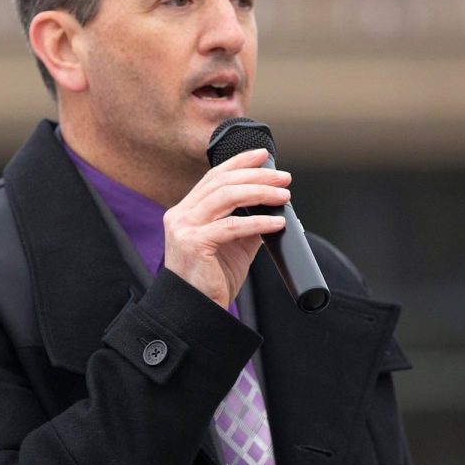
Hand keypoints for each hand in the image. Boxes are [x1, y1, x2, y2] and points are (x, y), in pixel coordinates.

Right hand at [162, 148, 290, 308]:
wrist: (198, 310)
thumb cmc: (213, 279)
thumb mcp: (234, 245)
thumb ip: (247, 222)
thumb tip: (272, 204)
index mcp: (186, 211)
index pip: (213, 177)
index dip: (238, 162)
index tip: (262, 155)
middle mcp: (180, 215)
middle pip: (222, 182)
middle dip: (256, 175)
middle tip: (283, 178)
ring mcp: (184, 228)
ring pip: (226, 197)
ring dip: (260, 192)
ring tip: (284, 196)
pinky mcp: (194, 243)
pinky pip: (232, 226)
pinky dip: (259, 222)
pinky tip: (277, 222)